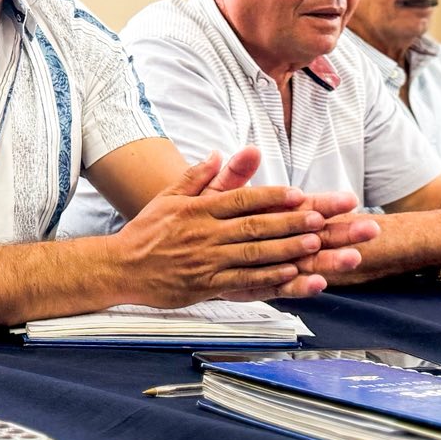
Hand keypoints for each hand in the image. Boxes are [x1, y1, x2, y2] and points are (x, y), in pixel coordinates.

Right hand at [118, 151, 376, 303]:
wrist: (120, 267)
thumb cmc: (147, 232)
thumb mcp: (168, 197)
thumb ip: (197, 176)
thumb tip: (220, 154)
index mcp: (197, 210)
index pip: (241, 200)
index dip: (272, 198)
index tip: (298, 195)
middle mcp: (204, 234)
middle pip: (254, 226)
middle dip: (289, 222)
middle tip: (319, 219)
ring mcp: (206, 261)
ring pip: (253, 254)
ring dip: (286, 249)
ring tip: (313, 244)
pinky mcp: (205, 285)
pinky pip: (242, 280)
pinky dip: (267, 277)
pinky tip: (289, 274)